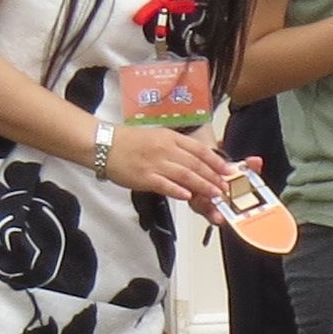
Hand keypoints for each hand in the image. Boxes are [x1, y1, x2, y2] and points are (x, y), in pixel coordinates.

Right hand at [103, 123, 234, 209]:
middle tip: (225, 187)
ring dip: (202, 185)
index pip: (199, 149)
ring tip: (215, 194)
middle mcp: (165, 149)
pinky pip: (164, 185)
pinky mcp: (144, 177)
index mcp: (170, 138)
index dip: (216, 161)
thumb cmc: (130, 141)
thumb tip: (196, 160)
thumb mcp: (157, 137)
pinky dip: (178, 191)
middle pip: (195, 164)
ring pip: (185, 175)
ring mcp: (155, 163)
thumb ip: (176, 148)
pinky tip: (188, 196)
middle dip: (213, 177)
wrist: (104, 144)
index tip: (228, 170)